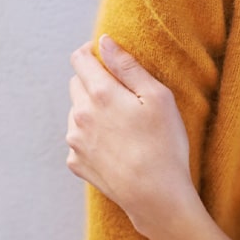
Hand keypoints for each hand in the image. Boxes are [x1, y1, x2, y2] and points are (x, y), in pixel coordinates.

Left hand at [66, 35, 194, 235]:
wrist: (155, 197)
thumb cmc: (163, 144)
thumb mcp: (157, 96)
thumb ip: (127, 66)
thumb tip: (104, 42)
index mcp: (100, 93)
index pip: (79, 59)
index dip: (90, 52)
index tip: (104, 56)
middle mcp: (79, 115)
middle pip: (76, 84)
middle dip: (93, 81)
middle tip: (122, 94)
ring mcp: (75, 141)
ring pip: (76, 112)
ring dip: (91, 109)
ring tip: (122, 124)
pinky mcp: (77, 163)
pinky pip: (79, 139)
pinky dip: (92, 136)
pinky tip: (115, 145)